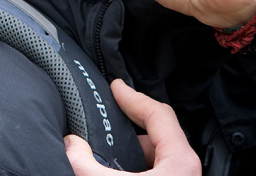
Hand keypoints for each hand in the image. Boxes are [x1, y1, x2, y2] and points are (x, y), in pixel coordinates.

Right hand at [64, 79, 199, 175]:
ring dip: (130, 149)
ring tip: (106, 150)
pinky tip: (113, 170)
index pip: (158, 113)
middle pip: (155, 133)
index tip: (115, 88)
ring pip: (154, 155)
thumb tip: (71, 145)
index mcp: (179, 161)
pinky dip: (133, 166)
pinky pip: (152, 171)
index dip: (132, 96)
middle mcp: (184, 170)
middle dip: (127, 124)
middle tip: (106, 116)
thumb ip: (85, 162)